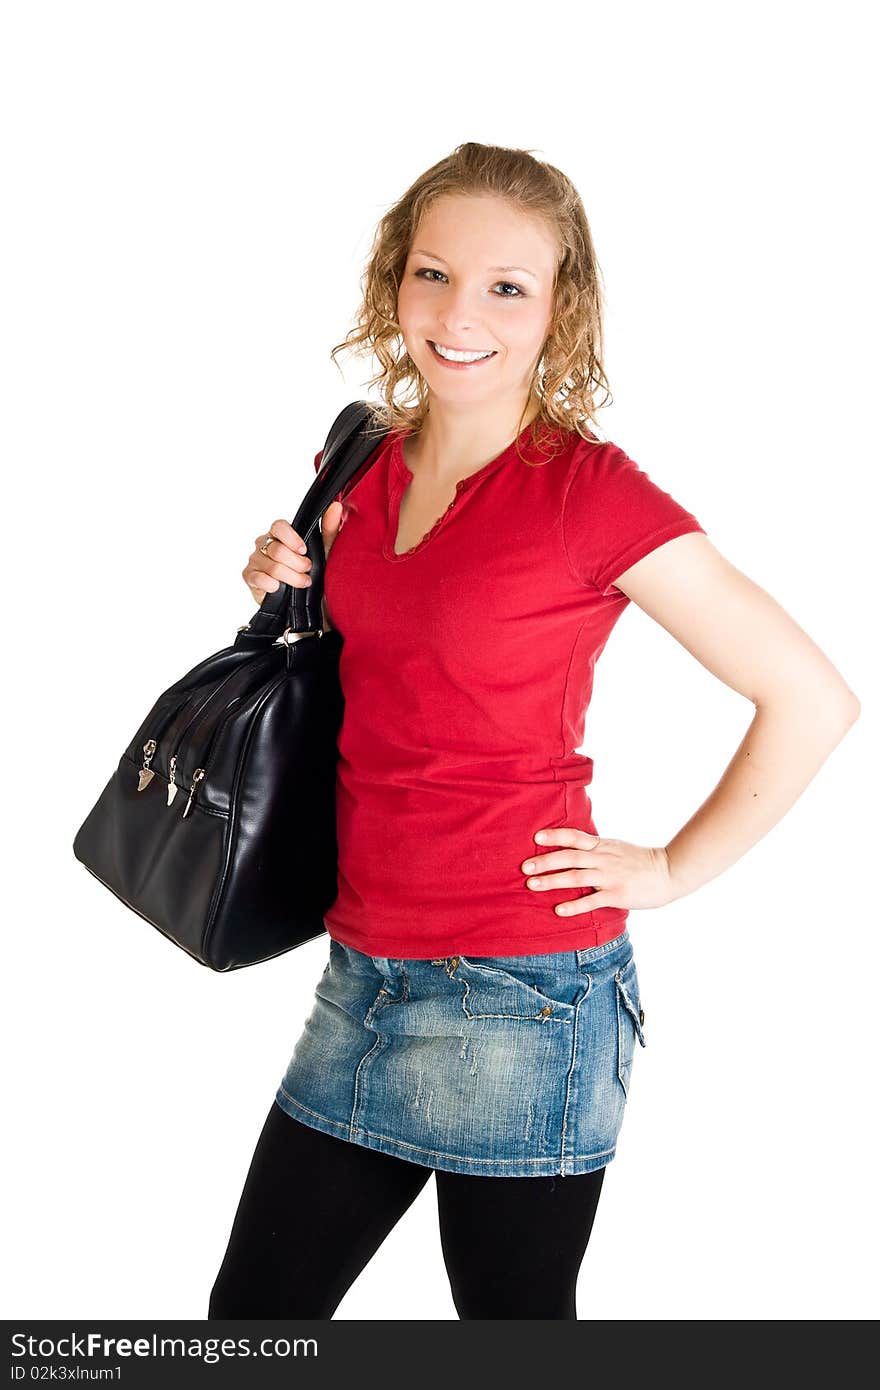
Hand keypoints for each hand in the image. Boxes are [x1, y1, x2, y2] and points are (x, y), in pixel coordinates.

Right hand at [242, 504, 345, 605]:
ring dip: (291, 578)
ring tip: (302, 582)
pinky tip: (280, 588)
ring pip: (272, 566)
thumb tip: (335, 506)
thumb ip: (329, 529)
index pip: (278, 526)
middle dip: (297, 563)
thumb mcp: (325, 551)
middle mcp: (264, 543)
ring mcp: (255, 559)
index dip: (291, 538)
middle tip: (307, 570)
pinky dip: (272, 585)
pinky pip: (259, 578)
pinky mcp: (249, 576)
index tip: (304, 550)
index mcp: (280, 534)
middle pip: (277, 549)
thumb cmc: (314, 572)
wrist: (309, 601)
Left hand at [520, 826, 678, 916]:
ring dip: (552, 881)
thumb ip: (597, 849)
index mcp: (603, 846)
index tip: (536, 836)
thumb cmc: (641, 862)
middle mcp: (603, 859)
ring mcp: (610, 877)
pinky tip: (559, 910)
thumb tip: (574, 847)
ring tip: (532, 885)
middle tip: (524, 866)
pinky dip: (574, 905)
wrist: (669, 872)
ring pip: (575, 877)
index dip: (555, 835)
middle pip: (569, 857)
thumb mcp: (617, 848)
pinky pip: (592, 900)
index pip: (575, 837)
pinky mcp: (617, 895)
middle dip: (545, 861)